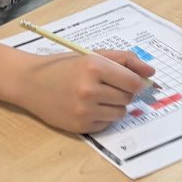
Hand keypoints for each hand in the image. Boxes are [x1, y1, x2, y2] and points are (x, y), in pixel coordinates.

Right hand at [21, 49, 155, 133]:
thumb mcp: (91, 55)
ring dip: (114, 106)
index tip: (125, 79)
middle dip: (122, 92)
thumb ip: (124, 60)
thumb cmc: (63, 67)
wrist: (30, 83)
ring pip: (120, 113)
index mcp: (94, 67)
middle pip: (128, 98)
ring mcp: (84, 110)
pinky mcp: (80, 126)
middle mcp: (89, 89)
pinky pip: (107, 124)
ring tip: (96, 97)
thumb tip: (151, 72)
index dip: (134, 81)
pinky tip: (86, 107)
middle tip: (105, 86)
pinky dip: (102, 116)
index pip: (134, 82)